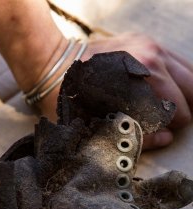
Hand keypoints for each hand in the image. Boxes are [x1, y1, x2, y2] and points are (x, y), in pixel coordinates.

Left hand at [81, 32, 192, 149]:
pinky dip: (178, 77)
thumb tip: (167, 137)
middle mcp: (151, 60)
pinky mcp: (146, 40)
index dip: (171, 126)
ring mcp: (150, 46)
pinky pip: (177, 60)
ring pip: (188, 75)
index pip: (176, 112)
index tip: (163, 130)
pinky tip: (168, 88)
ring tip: (171, 105)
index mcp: (142, 85)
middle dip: (182, 110)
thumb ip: (139, 135)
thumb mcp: (105, 125)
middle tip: (171, 120)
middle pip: (188, 91)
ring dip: (184, 93)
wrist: (59, 65)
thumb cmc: (79, 100)